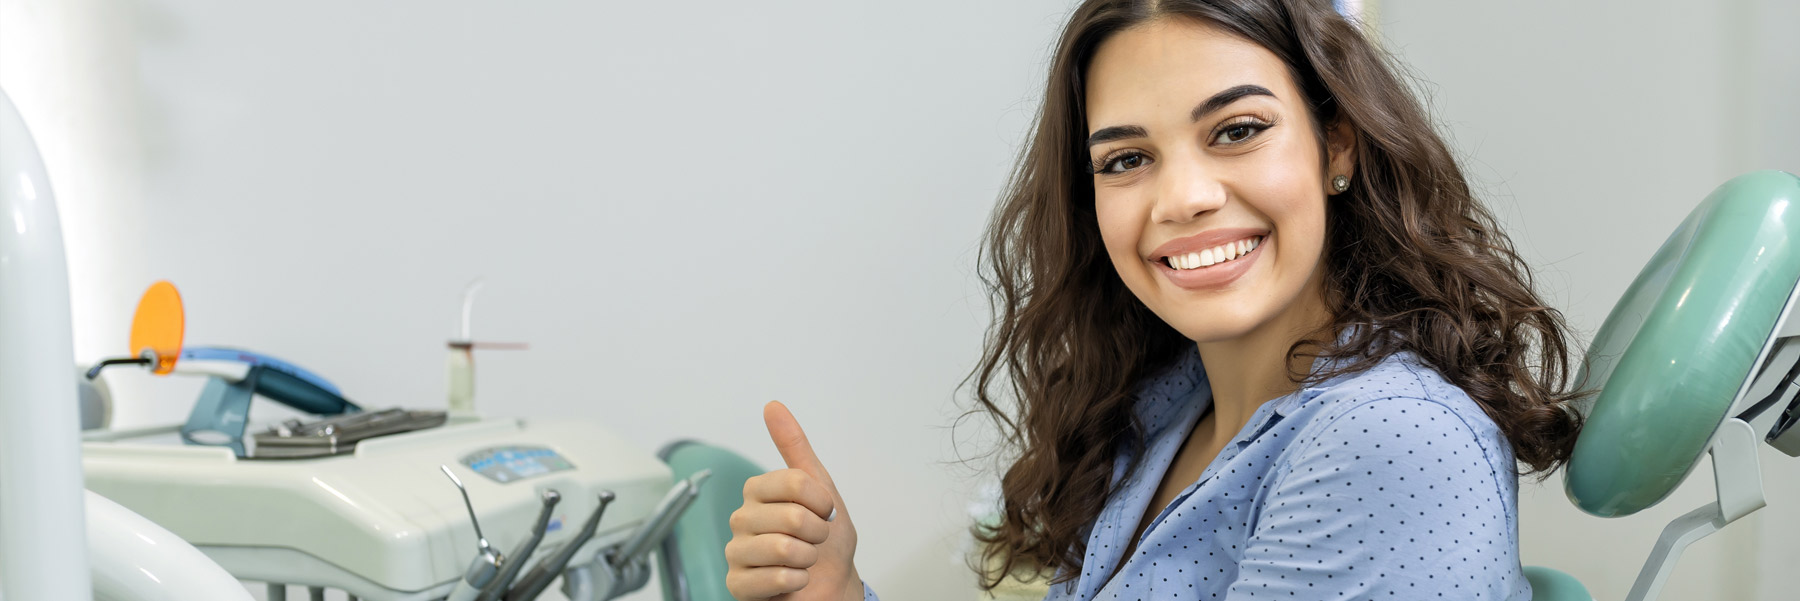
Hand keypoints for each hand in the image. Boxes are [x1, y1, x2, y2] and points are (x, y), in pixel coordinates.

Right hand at [725, 401, 863, 600]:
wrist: (832, 584)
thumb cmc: (826, 540)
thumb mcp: (820, 487)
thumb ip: (795, 446)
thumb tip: (772, 406)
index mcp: (757, 490)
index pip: (794, 482)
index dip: (821, 501)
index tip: (824, 512)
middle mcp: (742, 517)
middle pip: (792, 517)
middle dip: (817, 533)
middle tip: (814, 541)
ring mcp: (737, 551)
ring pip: (782, 548)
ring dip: (807, 559)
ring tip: (804, 560)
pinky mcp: (737, 584)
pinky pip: (772, 578)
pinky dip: (795, 581)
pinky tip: (794, 580)